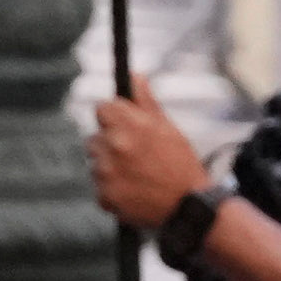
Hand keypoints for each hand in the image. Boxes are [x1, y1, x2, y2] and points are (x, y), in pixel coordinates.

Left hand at [87, 86, 208, 231]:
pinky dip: (111, 187)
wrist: (185, 204)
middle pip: (94, 137)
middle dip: (110, 142)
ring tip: (136, 172)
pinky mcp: (103, 196)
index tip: (121, 121)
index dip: (112, 114)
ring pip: (95, 162)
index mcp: (131, 126)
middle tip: (134, 153)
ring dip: (109, 165)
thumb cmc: (179, 163)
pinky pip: (99, 186)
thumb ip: (146, 102)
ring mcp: (106, 173)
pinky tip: (132, 188)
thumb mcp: (167, 127)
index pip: (102, 108)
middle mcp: (114, 147)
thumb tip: (134, 76)